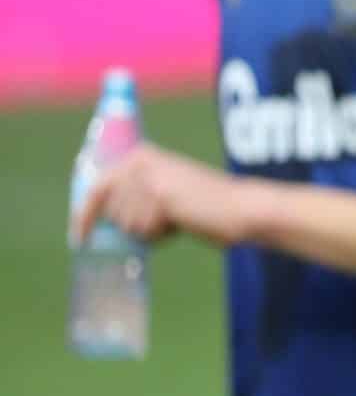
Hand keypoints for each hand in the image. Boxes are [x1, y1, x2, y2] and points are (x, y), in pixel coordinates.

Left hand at [72, 145, 261, 248]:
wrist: (238, 208)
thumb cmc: (202, 206)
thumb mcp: (162, 192)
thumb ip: (131, 197)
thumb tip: (92, 217)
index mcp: (139, 156)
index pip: (95, 188)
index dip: (84, 216)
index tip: (78, 240)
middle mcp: (139, 161)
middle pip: (111, 212)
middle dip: (133, 226)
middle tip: (166, 220)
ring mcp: (148, 177)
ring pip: (127, 224)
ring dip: (150, 230)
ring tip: (177, 218)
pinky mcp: (159, 196)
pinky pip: (144, 231)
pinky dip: (161, 235)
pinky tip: (181, 222)